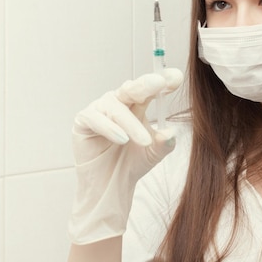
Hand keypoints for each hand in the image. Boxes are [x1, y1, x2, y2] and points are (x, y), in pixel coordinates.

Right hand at [68, 68, 183, 243]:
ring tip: (144, 141)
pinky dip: (110, 128)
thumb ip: (165, 142)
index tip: (177, 77)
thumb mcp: (155, 153)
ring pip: (116, 106)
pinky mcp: (83, 120)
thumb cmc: (133, 162)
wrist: (111, 184)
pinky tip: (122, 139)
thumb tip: (171, 133)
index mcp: (139, 102)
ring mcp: (100, 108)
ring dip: (131, 123)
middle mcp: (119, 101)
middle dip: (146, 84)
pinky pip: (96, 118)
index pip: (152, 88)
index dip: (164, 80)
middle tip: (159, 83)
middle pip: (132, 88)